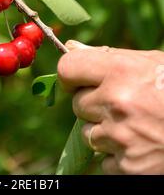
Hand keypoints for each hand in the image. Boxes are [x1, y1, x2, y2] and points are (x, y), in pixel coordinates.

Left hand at [57, 41, 163, 174]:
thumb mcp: (148, 62)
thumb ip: (106, 56)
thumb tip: (70, 47)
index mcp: (119, 70)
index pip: (67, 69)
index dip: (71, 75)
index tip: (78, 80)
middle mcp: (116, 102)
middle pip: (77, 104)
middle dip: (93, 104)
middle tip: (121, 103)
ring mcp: (120, 137)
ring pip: (88, 134)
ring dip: (105, 130)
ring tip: (135, 124)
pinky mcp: (128, 168)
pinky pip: (104, 161)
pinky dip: (118, 156)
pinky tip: (141, 144)